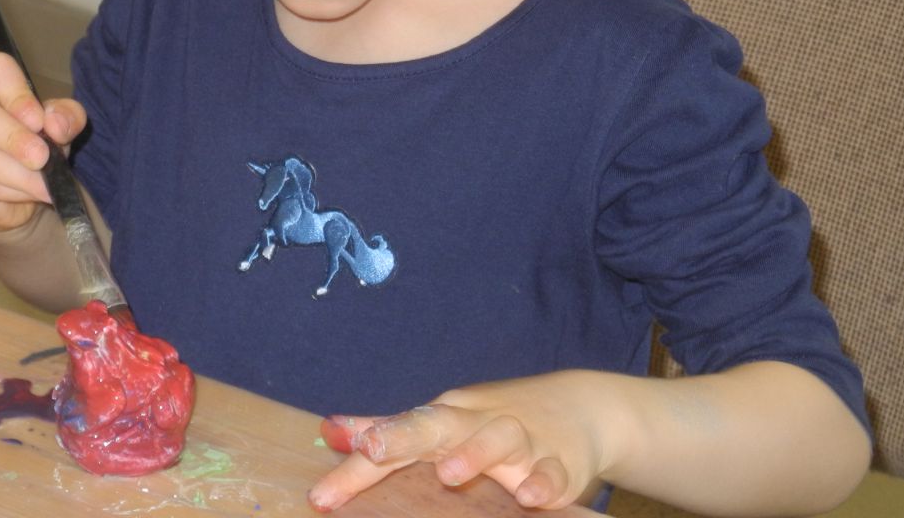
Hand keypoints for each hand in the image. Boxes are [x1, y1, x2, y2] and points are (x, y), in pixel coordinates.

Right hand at [0, 52, 86, 235]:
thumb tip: (55, 124)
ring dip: (19, 174)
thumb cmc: (31, 142)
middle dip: (12, 137)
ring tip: (46, 185)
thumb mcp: (57, 125)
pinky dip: (12, 193)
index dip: (17, 95)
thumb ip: (66, 116)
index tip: (39, 121)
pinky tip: (28, 194)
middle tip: (41, 157)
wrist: (14, 191)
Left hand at [309, 371, 623, 511]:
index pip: (394, 438)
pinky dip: (542, 482)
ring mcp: (520, 440)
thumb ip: (390, 430)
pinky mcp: (559, 462)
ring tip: (449, 475)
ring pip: (497, 439)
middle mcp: (476, 423)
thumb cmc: (493, 420)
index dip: (358, 465)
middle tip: (372, 448)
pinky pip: (551, 473)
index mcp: (444, 418)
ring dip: (474, 455)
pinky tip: (529, 496)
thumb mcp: (442, 422)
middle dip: (403, 435)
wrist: (579, 407)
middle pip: (437, 424)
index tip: (324, 491)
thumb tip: (331, 430)